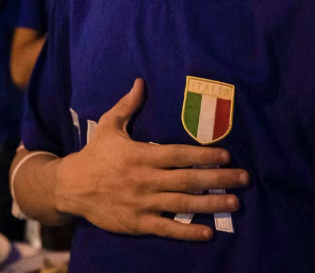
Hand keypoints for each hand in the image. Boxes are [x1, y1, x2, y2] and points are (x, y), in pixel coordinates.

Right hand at [54, 79, 248, 241]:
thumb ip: (127, 106)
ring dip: (210, 204)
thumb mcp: (109, 126)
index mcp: (142, 155)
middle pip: (188, 180)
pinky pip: (167, 228)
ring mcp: (142, 203)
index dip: (204, 155)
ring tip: (234, 202)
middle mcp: (146, 180)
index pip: (179, 155)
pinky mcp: (138, 222)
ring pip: (182, 205)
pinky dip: (187, 231)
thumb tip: (141, 82)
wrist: (71, 186)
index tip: (227, 156)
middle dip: (218, 179)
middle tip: (244, 178)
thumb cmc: (95, 154)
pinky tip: (207, 232)